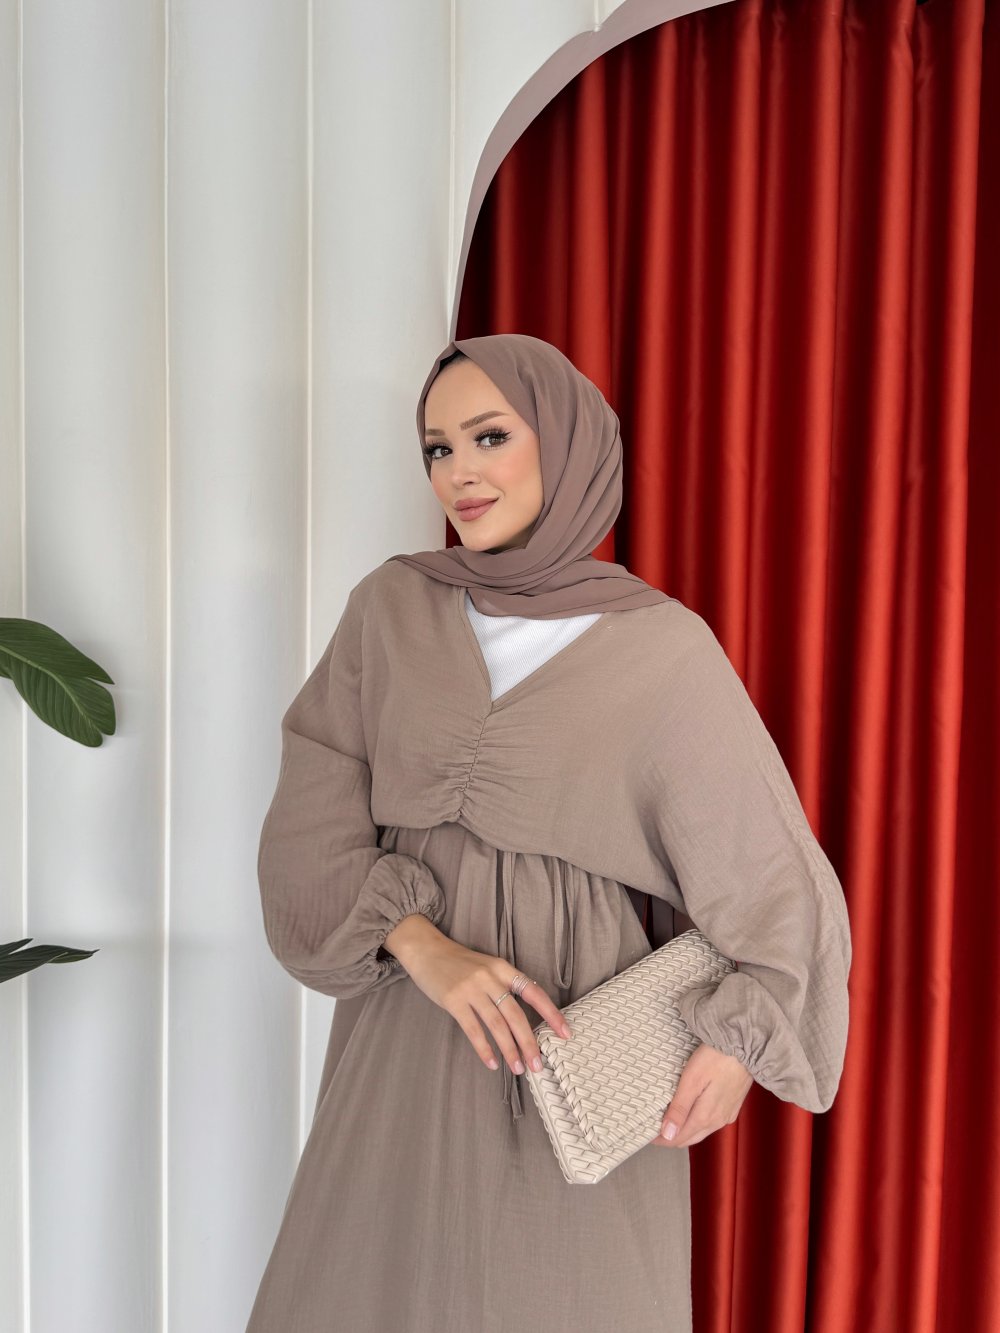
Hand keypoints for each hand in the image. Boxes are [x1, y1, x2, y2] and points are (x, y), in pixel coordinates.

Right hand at [383, 915, 572, 1075]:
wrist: (427, 950)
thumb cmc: (459, 963)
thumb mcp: (487, 967)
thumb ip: (503, 986)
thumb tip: (524, 1018)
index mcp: (503, 968)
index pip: (534, 992)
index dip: (551, 1013)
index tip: (566, 1033)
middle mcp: (490, 977)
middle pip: (516, 1014)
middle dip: (529, 1042)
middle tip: (537, 1065)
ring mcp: (471, 988)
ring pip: (497, 1025)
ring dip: (509, 1050)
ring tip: (517, 1068)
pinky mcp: (453, 1000)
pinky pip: (473, 1029)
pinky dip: (484, 1049)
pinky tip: (491, 1063)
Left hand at [651, 1042, 753, 1147]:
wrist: (746, 1046)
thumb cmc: (716, 1058)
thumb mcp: (691, 1080)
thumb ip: (679, 1109)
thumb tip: (668, 1135)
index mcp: (705, 1117)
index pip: (679, 1139)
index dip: (662, 1139)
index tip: (648, 1135)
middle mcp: (718, 1121)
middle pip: (690, 1138)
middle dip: (672, 1138)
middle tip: (654, 1130)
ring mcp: (727, 1114)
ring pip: (702, 1131)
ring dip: (685, 1131)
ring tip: (669, 1122)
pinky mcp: (732, 1106)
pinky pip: (712, 1122)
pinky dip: (698, 1123)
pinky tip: (692, 1113)